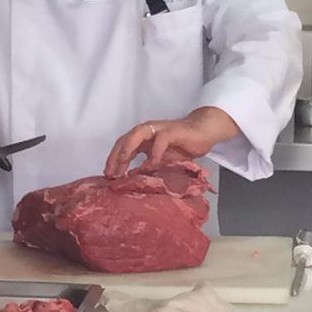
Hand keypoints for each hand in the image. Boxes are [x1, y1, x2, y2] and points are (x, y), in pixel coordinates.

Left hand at [104, 106, 239, 177]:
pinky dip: (154, 153)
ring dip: (127, 150)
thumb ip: (148, 166)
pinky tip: (150, 165)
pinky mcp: (172, 132)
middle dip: (115, 157)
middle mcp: (147, 131)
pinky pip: (160, 140)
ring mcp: (158, 130)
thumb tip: (134, 181)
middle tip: (110, 173)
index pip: (122, 146)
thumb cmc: (182, 145)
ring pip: (136, 135)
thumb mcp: (162, 159)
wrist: (203, 132)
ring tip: (122, 166)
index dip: (113, 160)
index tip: (108, 175)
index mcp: (143, 137)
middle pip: (124, 140)